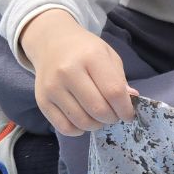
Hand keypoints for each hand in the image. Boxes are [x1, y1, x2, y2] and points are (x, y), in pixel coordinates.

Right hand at [20, 8, 135, 135]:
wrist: (51, 42)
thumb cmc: (85, 50)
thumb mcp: (108, 55)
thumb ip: (119, 79)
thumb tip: (131, 99)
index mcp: (91, 57)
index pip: (113, 91)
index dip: (125, 108)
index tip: (128, 114)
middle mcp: (68, 71)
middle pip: (98, 109)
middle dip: (112, 118)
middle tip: (113, 114)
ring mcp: (53, 87)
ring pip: (82, 122)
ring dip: (96, 125)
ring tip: (99, 116)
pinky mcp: (42, 100)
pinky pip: (64, 127)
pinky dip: (79, 130)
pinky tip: (83, 121)